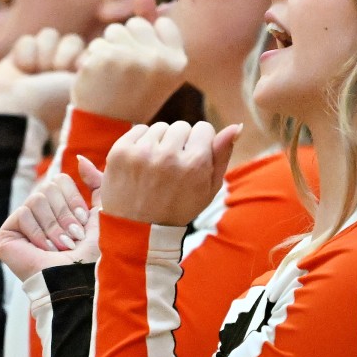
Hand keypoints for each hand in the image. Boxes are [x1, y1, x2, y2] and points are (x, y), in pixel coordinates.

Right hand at [0, 28, 84, 133]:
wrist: (16, 109)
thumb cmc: (53, 102)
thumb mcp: (82, 84)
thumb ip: (92, 65)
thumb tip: (94, 50)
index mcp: (83, 80)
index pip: (92, 50)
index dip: (84, 56)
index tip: (79, 68)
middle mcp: (64, 71)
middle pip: (72, 40)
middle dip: (65, 54)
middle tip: (56, 70)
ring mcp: (41, 63)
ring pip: (50, 35)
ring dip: (45, 52)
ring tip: (37, 70)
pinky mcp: (20, 58)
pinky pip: (28, 40)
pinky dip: (25, 53)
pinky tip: (21, 69)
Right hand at [0, 171, 98, 282]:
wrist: (81, 277)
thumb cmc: (96, 251)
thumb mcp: (103, 211)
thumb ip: (96, 183)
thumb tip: (80, 159)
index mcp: (58, 208)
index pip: (60, 180)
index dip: (74, 201)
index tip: (83, 224)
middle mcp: (38, 215)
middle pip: (48, 186)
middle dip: (65, 214)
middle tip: (71, 239)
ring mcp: (20, 226)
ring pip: (36, 199)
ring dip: (55, 226)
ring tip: (60, 247)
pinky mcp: (5, 237)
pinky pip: (22, 214)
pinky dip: (38, 233)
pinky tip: (44, 250)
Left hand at [73, 0, 187, 121]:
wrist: (106, 127)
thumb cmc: (133, 93)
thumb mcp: (153, 63)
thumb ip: (151, 24)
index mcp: (178, 61)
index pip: (161, 25)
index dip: (149, 43)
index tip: (146, 69)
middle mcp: (159, 59)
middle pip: (136, 25)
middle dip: (128, 44)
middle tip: (128, 75)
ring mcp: (131, 58)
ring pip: (114, 31)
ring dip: (109, 50)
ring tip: (113, 77)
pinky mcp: (105, 58)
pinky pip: (96, 44)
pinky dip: (93, 60)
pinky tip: (99, 80)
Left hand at [101, 120, 238, 225]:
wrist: (136, 230)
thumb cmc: (178, 209)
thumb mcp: (208, 189)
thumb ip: (223, 156)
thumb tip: (236, 126)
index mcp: (194, 164)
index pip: (204, 128)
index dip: (200, 144)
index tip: (191, 161)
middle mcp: (168, 155)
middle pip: (182, 126)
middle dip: (180, 143)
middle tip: (172, 169)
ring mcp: (141, 153)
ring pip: (160, 127)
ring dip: (160, 143)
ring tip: (156, 168)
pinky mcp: (120, 152)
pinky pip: (139, 129)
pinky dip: (142, 143)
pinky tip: (142, 164)